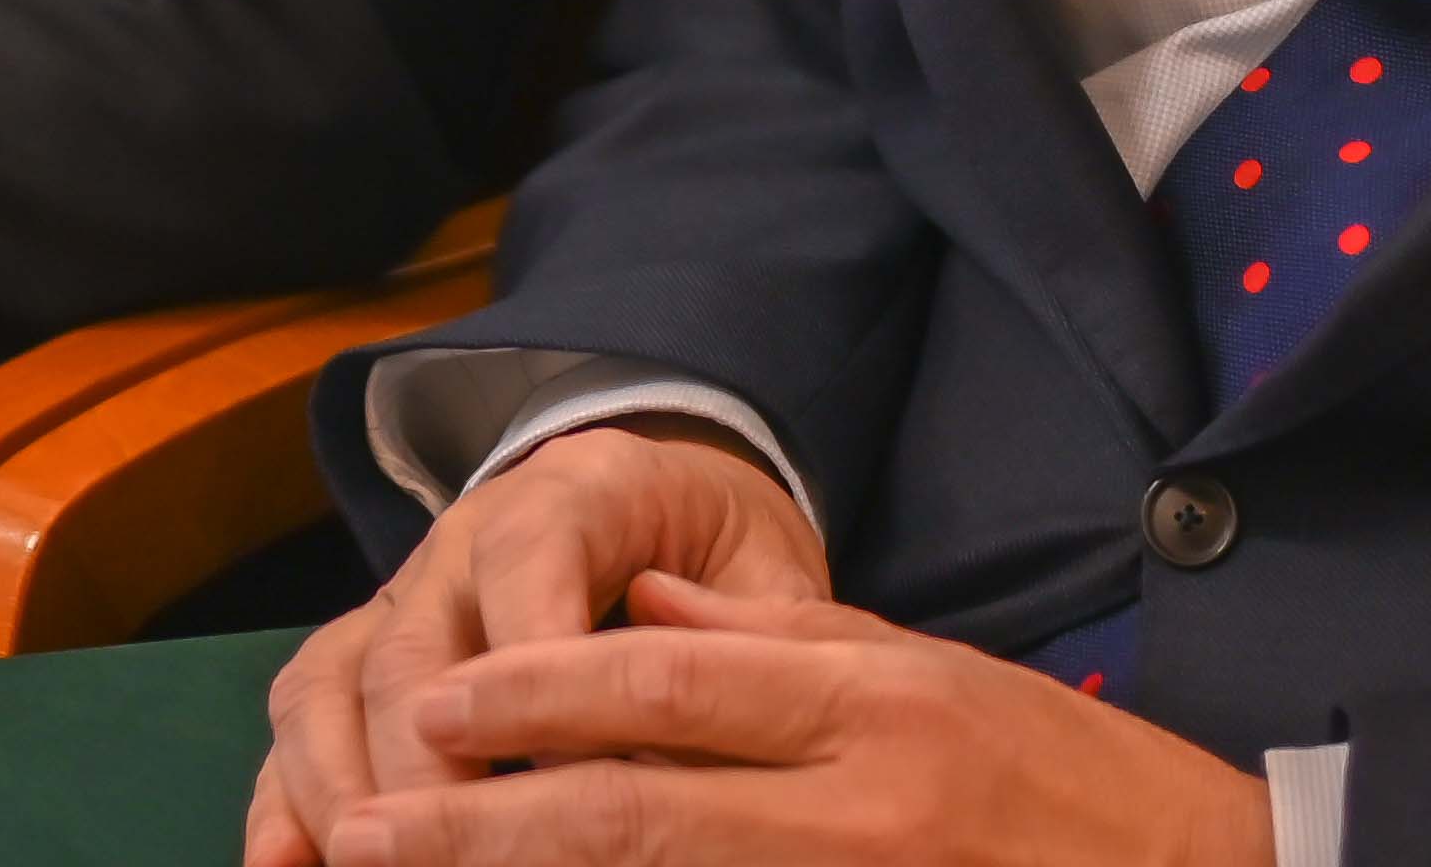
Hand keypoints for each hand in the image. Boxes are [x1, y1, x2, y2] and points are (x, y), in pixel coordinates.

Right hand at [250, 424, 834, 866]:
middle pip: (416, 645)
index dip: (535, 671)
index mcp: (576, 493)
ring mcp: (402, 592)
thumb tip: (695, 750)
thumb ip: (749, 645)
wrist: (669, 496)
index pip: (532, 564)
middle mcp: (465, 534)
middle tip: (456, 855)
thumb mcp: (767, 577)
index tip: (566, 773)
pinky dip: (284, 797)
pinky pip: (300, 714)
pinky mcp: (362, 649)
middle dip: (427, 768)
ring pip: (336, 681)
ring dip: (343, 791)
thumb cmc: (723, 554)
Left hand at [301, 572, 1274, 866]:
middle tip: (361, 832)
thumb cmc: (1069, 785)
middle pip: (635, 812)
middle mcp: (862, 807)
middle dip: (480, 825)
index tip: (424, 705)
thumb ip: (774, 641)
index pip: (666, 688)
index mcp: (876, 703)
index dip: (531, 696)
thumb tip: (635, 598)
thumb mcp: (932, 673)